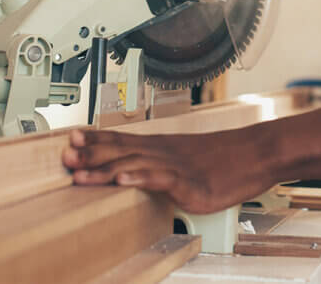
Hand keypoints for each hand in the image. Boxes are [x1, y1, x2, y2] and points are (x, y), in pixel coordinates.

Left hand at [62, 127, 275, 213]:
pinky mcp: (191, 183)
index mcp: (162, 146)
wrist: (256, 153)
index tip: (71, 137)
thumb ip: (163, 162)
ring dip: (105, 169)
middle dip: (91, 154)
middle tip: (64, 155)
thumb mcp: (189, 157)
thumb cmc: (226, 158)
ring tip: (80, 173)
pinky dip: (141, 178)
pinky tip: (125, 179)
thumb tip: (142, 167)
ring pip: (134, 164)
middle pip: (122, 150)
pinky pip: (161, 179)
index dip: (96, 139)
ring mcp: (176, 166)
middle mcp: (164, 152)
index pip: (123, 139)